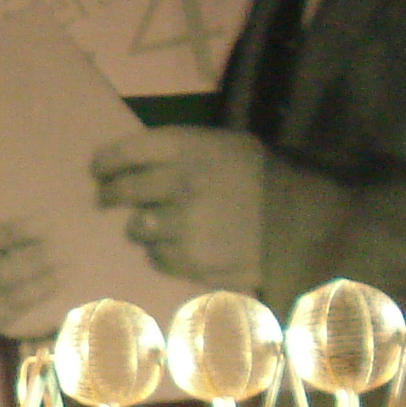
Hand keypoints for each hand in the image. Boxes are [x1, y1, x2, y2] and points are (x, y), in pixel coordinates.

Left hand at [90, 128, 269, 287]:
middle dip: (109, 195)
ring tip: (157, 225)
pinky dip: (164, 253)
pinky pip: (159, 258)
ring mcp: (186, 225)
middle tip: (105, 198)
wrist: (306, 221)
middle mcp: (182, 183)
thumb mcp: (226, 146)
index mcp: (191, 148)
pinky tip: (182, 246)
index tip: (98, 170)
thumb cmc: (263, 178)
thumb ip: (181, 153)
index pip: (126, 152)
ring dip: (143, 227)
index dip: (105, 162)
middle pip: (124, 190)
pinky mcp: (194, 260)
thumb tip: (130, 168)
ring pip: (139, 228)